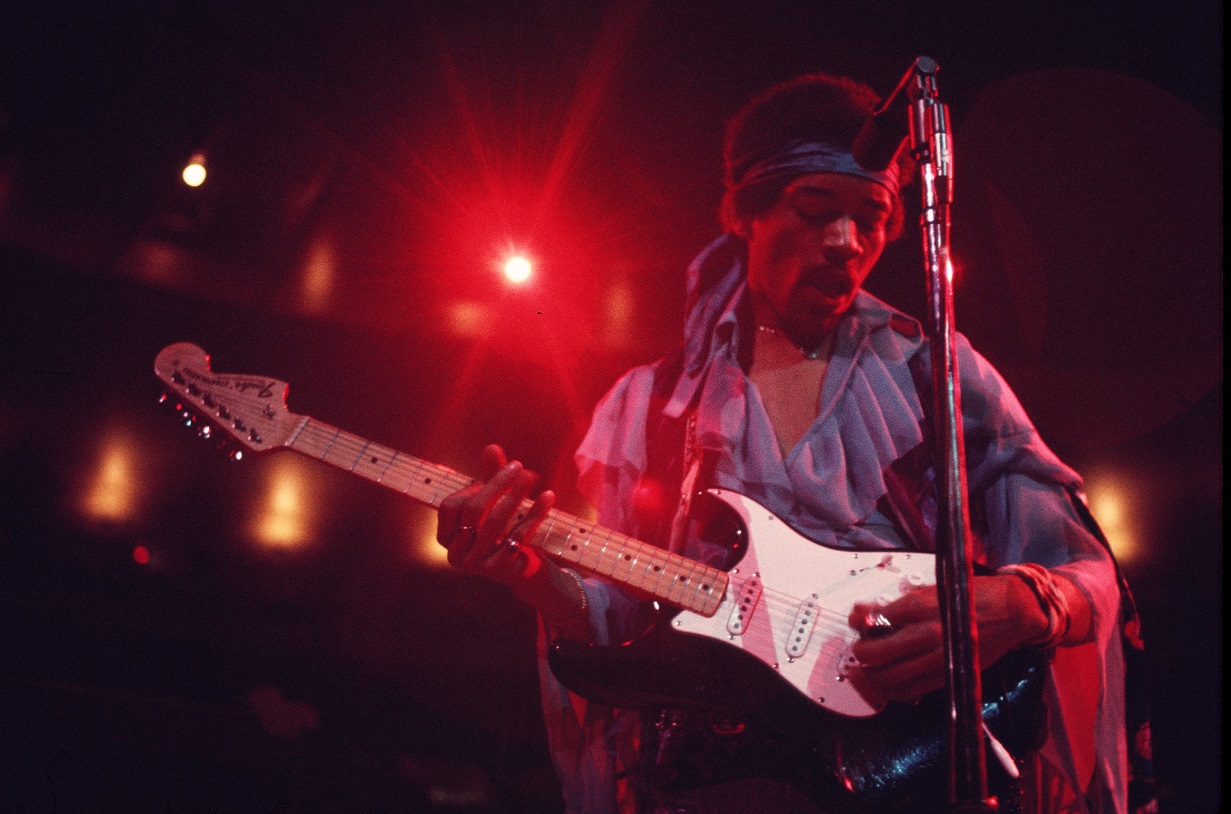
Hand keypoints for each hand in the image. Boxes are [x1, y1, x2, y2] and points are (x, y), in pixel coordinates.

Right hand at [436, 444, 555, 592]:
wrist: (524, 571)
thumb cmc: (503, 531)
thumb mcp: (494, 504)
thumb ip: (489, 476)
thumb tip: (491, 447)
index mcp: (446, 539)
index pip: (449, 506)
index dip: (470, 489)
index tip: (491, 478)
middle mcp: (457, 555)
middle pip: (472, 511)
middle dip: (496, 484)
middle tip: (518, 465)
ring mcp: (477, 565)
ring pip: (495, 522)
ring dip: (515, 495)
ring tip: (530, 475)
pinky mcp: (502, 570)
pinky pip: (519, 536)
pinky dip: (534, 514)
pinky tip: (547, 496)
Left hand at [847, 574, 1047, 701]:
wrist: (1010, 611)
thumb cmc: (970, 596)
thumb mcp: (930, 589)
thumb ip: (899, 604)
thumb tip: (868, 613)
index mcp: (917, 608)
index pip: (871, 621)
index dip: (858, 622)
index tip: (858, 622)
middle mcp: (924, 635)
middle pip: (873, 654)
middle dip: (860, 651)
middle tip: (861, 647)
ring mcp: (936, 659)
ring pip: (887, 679)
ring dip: (871, 675)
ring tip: (870, 667)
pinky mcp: (947, 676)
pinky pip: (910, 692)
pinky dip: (893, 690)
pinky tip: (889, 682)